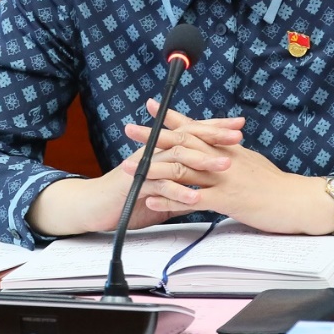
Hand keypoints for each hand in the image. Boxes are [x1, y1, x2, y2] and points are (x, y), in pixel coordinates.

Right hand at [26, 111, 242, 236]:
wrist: (95, 206)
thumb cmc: (128, 198)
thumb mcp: (162, 194)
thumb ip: (183, 191)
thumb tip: (207, 195)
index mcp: (162, 151)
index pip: (191, 133)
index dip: (215, 128)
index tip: (239, 126)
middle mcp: (154, 152)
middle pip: (187, 138)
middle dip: (214, 136)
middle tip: (238, 137)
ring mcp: (145, 167)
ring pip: (177, 158)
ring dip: (202, 161)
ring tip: (225, 164)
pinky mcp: (135, 185)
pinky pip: (160, 186)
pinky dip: (178, 192)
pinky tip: (194, 198)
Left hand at [122, 99, 333, 235]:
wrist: (298, 200)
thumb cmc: (278, 185)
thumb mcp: (253, 162)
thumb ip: (234, 153)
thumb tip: (223, 145)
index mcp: (228, 148)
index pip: (196, 127)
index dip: (172, 117)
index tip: (151, 107)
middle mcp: (223, 158)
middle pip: (183, 142)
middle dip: (153, 136)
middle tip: (129, 129)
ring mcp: (224, 178)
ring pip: (182, 169)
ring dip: (153, 167)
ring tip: (129, 167)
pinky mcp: (227, 200)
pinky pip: (193, 199)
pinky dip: (170, 199)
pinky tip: (151, 199)